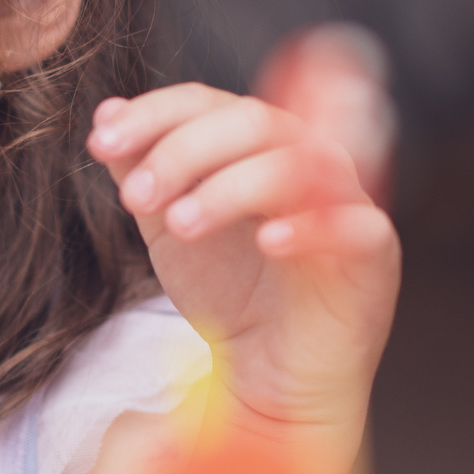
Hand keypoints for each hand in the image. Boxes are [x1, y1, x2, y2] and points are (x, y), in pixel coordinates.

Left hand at [87, 84, 398, 453]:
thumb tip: (107, 113)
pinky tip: (267, 242)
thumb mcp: (170, 226)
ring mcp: (344, 199)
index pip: (208, 102)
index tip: (101, 144)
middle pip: (254, 121)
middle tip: (135, 198)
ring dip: (230, 188)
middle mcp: (306, 157)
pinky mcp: (372, 249)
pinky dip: (308, 226)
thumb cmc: (232, 290)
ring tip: (181, 225)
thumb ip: (144, 169)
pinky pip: (350, 223)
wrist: (271, 371)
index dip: (153, 114)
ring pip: (297, 165)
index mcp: (258, 143)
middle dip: (183, 152)